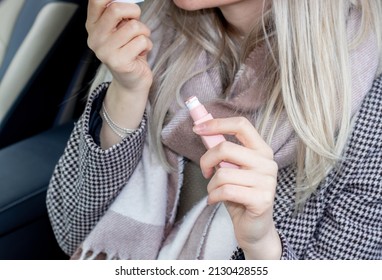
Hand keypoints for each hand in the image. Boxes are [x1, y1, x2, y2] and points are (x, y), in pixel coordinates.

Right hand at [86, 0, 152, 92]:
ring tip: (140, 42)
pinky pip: (141, 41)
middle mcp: (95, 38)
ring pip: (133, 26)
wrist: (131, 81)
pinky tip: (141, 53)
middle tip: (136, 22)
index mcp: (93, 25)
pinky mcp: (118, 62)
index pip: (97, 0)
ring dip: (144, 32)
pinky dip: (147, 45)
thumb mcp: (120, 29)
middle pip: (116, 9)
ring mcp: (105, 51)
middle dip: (134, 12)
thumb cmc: (129, 51)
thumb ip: (120, 14)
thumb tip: (129, 0)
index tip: (128, 6)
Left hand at [194, 117, 280, 258]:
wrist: (254, 228)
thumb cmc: (239, 195)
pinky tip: (215, 201)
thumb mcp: (230, 169)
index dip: (217, 124)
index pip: (241, 125)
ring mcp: (267, 181)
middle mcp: (267, 162)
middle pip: (226, 148)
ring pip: (223, 173)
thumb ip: (221, 151)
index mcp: (261, 150)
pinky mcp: (262, 199)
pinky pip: (226, 191)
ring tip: (215, 192)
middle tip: (205, 171)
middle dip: (206, 160)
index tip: (197, 128)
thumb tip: (202, 128)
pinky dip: (213, 196)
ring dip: (211, 185)